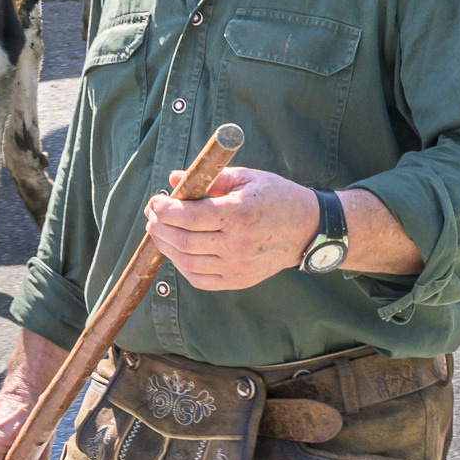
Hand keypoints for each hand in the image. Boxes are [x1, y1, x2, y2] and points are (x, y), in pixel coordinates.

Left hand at [144, 164, 316, 290]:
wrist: (308, 230)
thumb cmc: (277, 198)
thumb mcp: (247, 178)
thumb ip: (210, 179)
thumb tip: (174, 179)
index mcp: (239, 214)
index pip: (188, 217)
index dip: (164, 210)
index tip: (156, 201)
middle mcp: (237, 244)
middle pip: (182, 240)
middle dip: (159, 227)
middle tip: (152, 214)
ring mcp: (237, 267)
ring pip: (186, 262)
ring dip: (165, 246)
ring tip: (158, 231)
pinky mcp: (238, 281)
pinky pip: (199, 279)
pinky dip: (181, 265)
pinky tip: (176, 250)